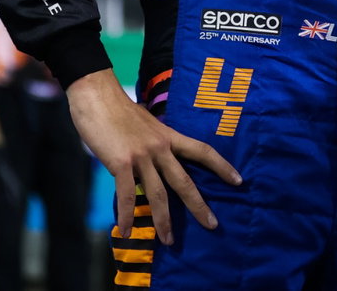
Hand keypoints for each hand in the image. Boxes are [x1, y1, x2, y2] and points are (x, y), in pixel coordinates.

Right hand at [66, 69, 241, 245]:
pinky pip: (126, 196)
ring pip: (158, 194)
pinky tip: (127, 231)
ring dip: (163, 220)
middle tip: (212, 225)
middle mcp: (160, 147)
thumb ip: (155, 142)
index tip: (238, 181)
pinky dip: (127, 216)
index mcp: (169, 136)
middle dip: (199, 205)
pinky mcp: (121, 163)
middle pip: (185, 180)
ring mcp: (141, 156)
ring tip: (168, 240)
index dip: (222, 166)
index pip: (202, 151)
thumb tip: (157, 157)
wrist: (97, 96)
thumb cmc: (119, 110)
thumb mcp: (147, 124)